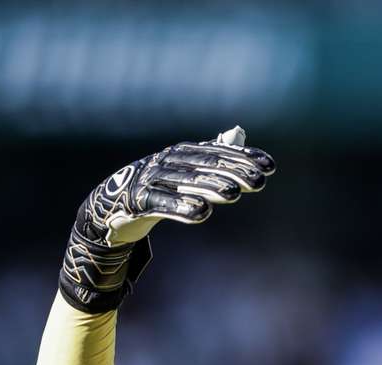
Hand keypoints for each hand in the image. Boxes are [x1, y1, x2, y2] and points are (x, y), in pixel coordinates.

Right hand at [58, 125, 274, 312]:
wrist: (111, 204)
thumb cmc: (158, 186)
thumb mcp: (185, 169)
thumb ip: (212, 154)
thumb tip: (239, 134)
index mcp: (182, 153)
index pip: (218, 153)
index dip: (244, 158)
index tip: (270, 167)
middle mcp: (167, 161)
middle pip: (204, 165)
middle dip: (234, 172)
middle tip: (259, 182)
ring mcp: (150, 179)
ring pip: (185, 183)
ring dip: (210, 188)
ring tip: (234, 194)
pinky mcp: (136, 200)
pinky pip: (161, 203)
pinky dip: (181, 208)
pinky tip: (202, 214)